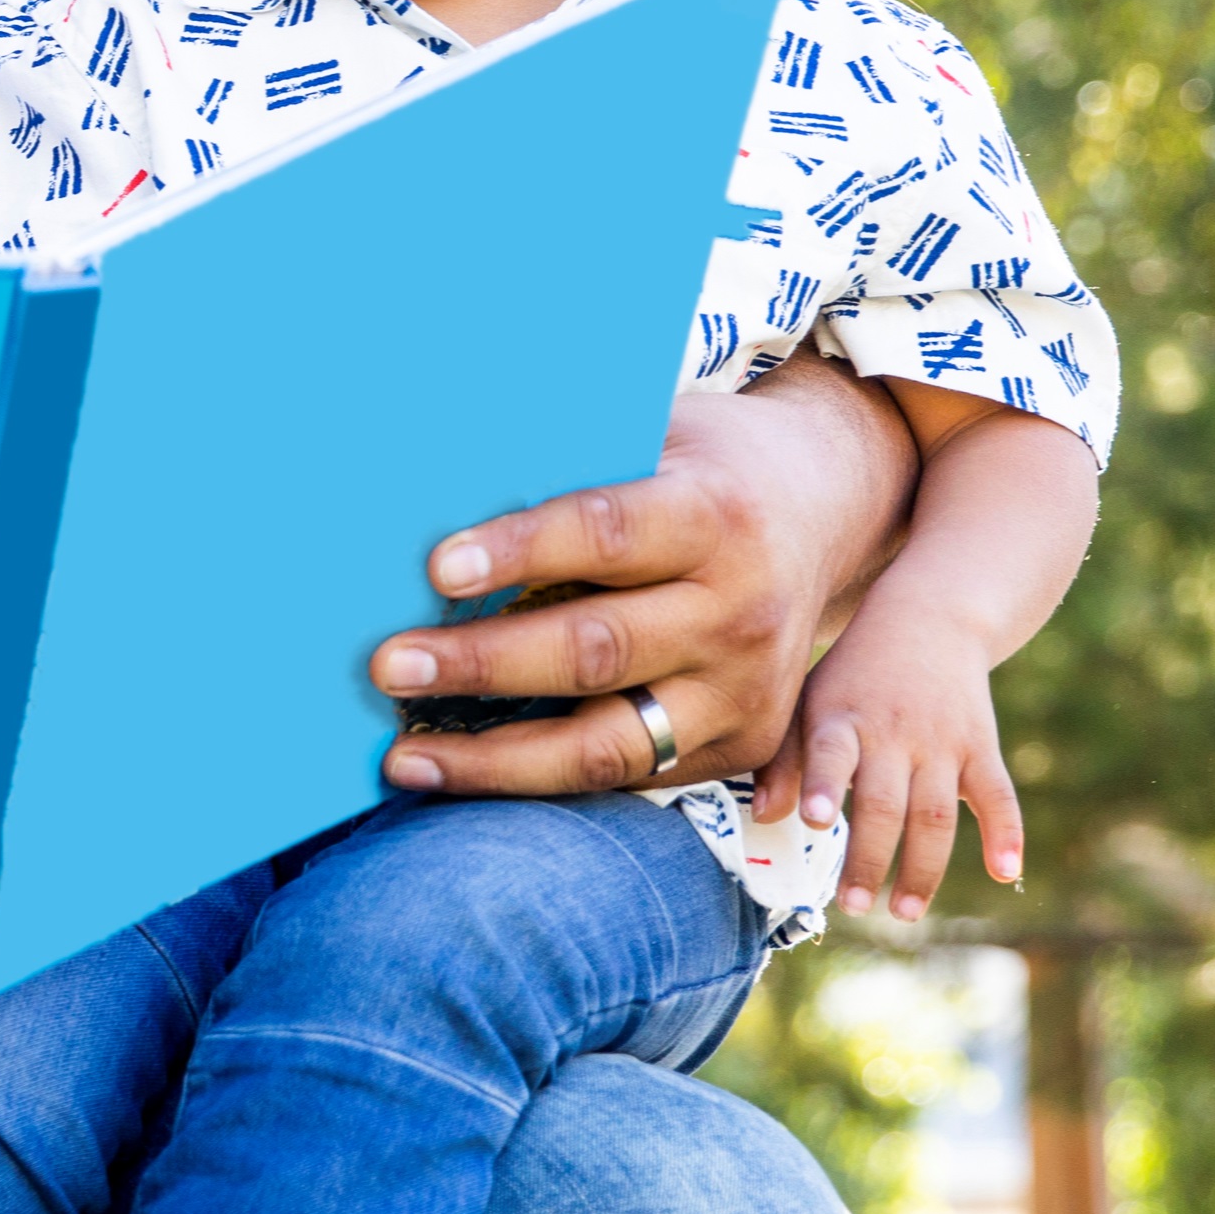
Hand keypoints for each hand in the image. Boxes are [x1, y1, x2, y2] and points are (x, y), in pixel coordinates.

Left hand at [370, 360, 912, 799]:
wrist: (826, 507)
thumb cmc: (703, 465)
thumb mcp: (659, 432)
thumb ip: (573, 461)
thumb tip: (435, 476)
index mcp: (715, 515)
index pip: (607, 535)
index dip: (520, 551)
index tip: (436, 569)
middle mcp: (739, 610)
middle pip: (595, 649)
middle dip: (481, 663)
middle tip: (388, 666)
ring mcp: (744, 689)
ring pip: (606, 742)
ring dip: (494, 757)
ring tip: (404, 755)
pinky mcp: (741, 745)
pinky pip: (627, 776)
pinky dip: (539, 781)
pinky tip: (466, 775)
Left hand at [778, 589, 1025, 926]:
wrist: (930, 618)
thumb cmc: (853, 675)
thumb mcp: (810, 700)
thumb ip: (786, 760)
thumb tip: (764, 819)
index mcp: (842, 718)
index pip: (831, 753)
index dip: (822, 785)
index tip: (816, 820)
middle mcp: (894, 732)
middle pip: (885, 803)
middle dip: (870, 857)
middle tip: (853, 904)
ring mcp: (943, 742)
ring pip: (936, 813)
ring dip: (923, 868)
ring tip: (905, 911)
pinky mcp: (980, 747)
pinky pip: (997, 796)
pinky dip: (1006, 834)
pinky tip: (1005, 874)